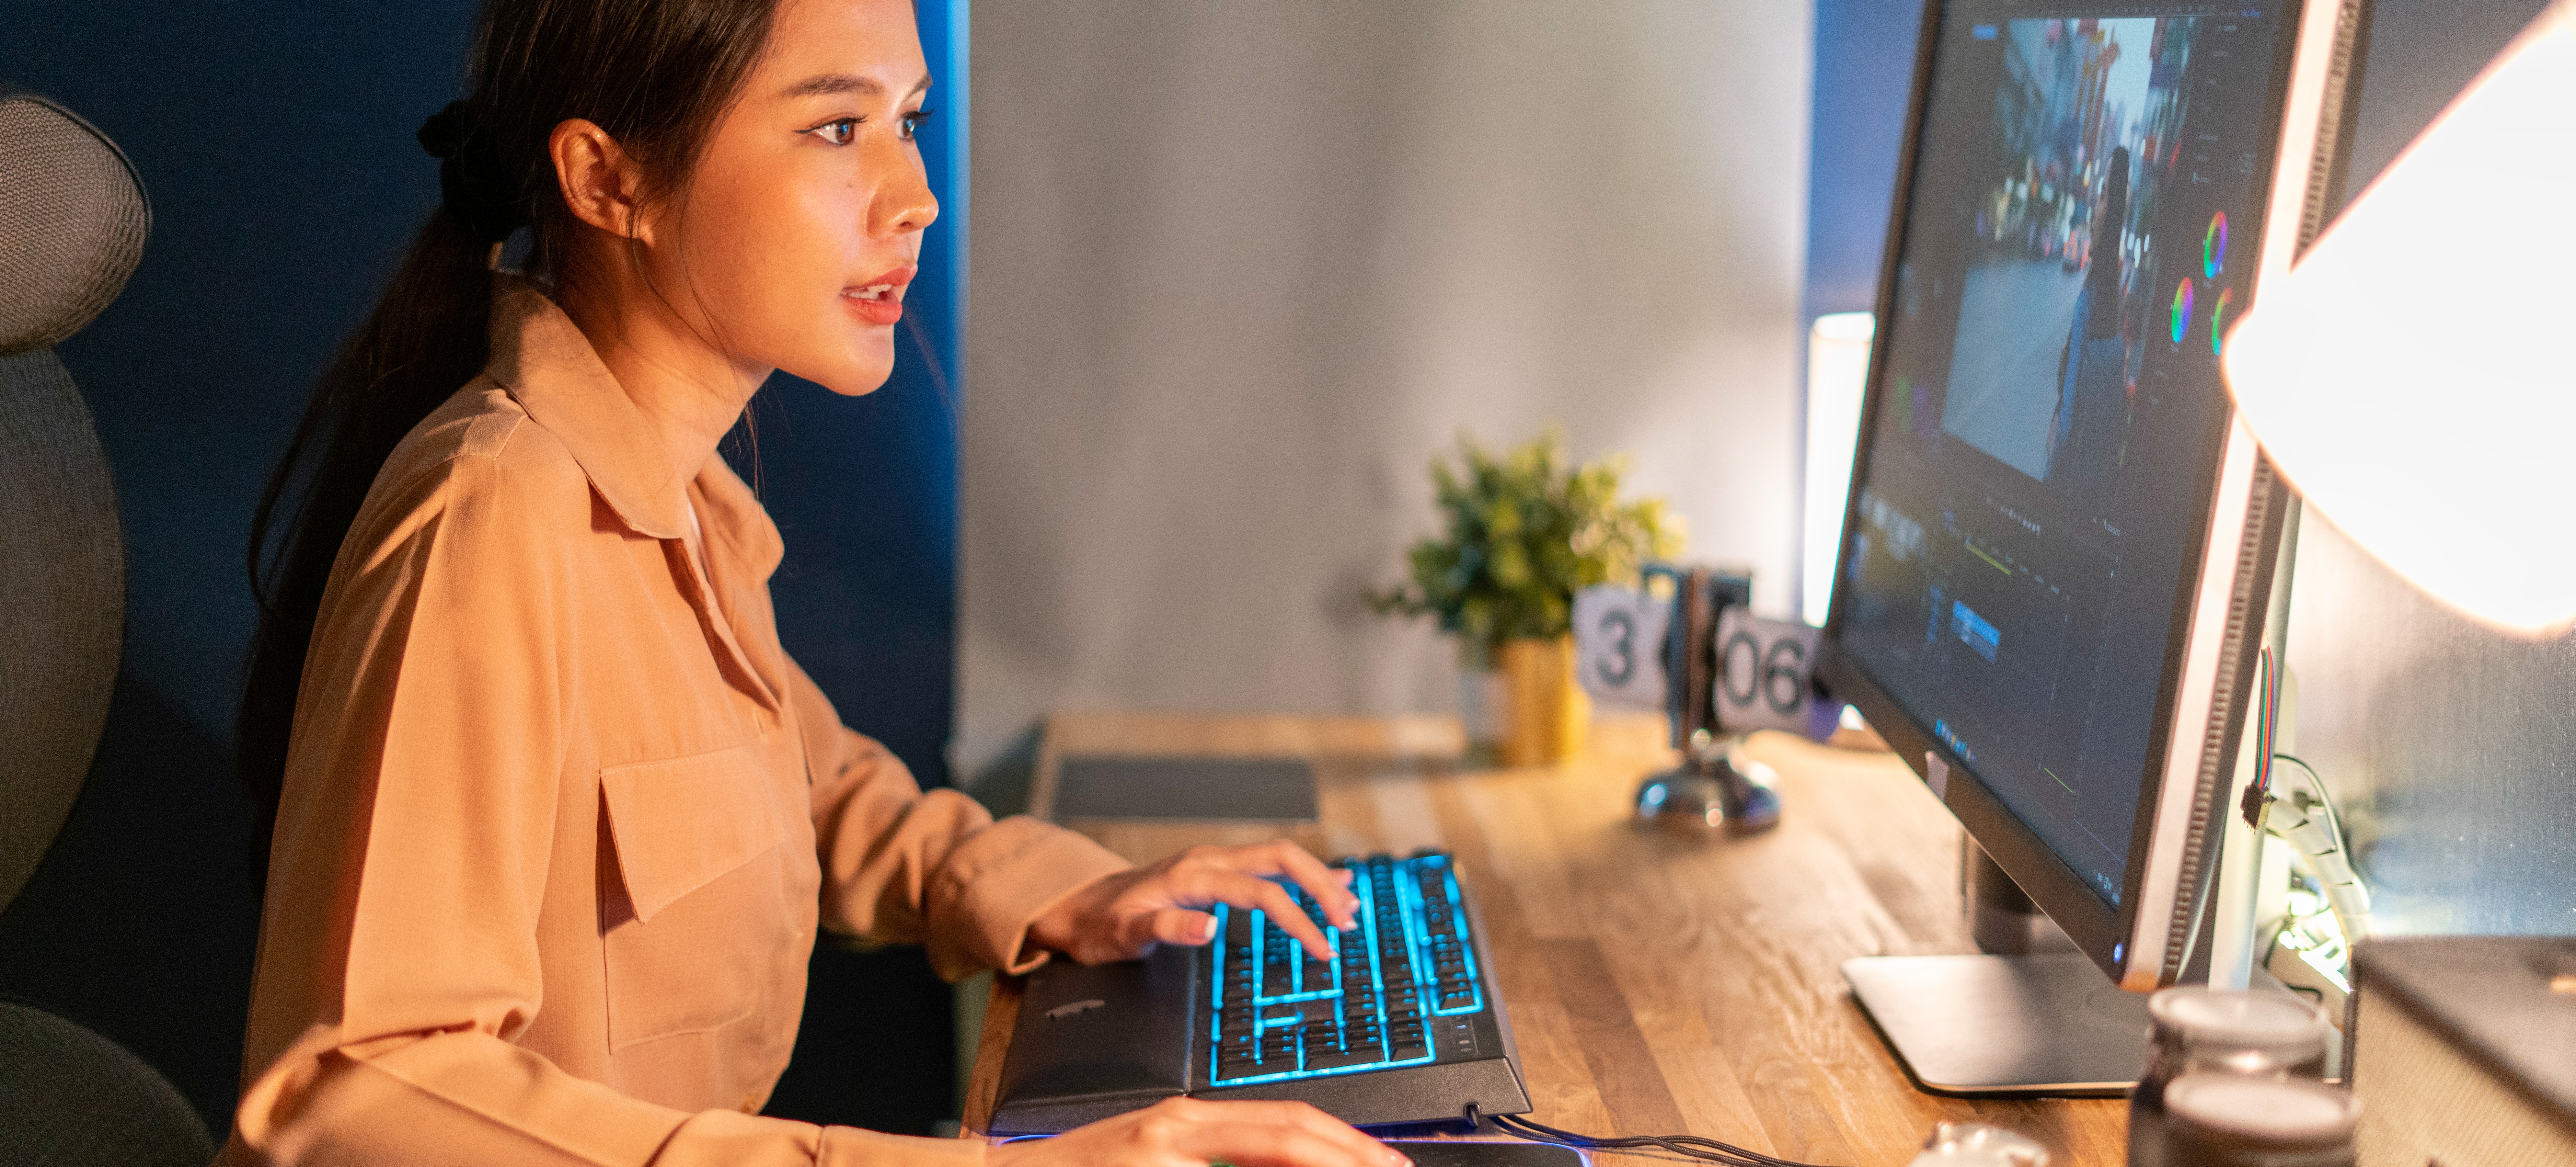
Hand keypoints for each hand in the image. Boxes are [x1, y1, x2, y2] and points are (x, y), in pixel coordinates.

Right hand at [987, 1097, 1407, 1166]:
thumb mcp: (1160, 1157)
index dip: (1342, 1141)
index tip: (1384, 1161)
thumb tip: (1284, 1159)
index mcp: (1189, 1119)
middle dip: (1351, 1155)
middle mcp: (1181, 1126)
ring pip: (1267, 1152)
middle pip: (1289, 1132)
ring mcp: (1162, 1149)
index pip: (1285, 1121)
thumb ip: (1220, 1157)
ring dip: (1321, 1164)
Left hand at [1029, 841, 1359, 963]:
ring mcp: (1215, 861)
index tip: (1321, 947)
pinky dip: (1302, 873)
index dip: (1297, 918)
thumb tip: (1209, 926)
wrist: (1081, 906)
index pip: (1261, 891)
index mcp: (1192, 874)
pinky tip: (1330, 881)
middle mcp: (1209, 860)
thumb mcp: (1124, 933)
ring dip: (1317, 878)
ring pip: (1279, 857)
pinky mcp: (1217, 870)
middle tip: (1348, 921)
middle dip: (1321, 886)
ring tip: (1350, 905)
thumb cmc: (1102, 924)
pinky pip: (1268, 864)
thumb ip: (1165, 926)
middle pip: (1281, 859)